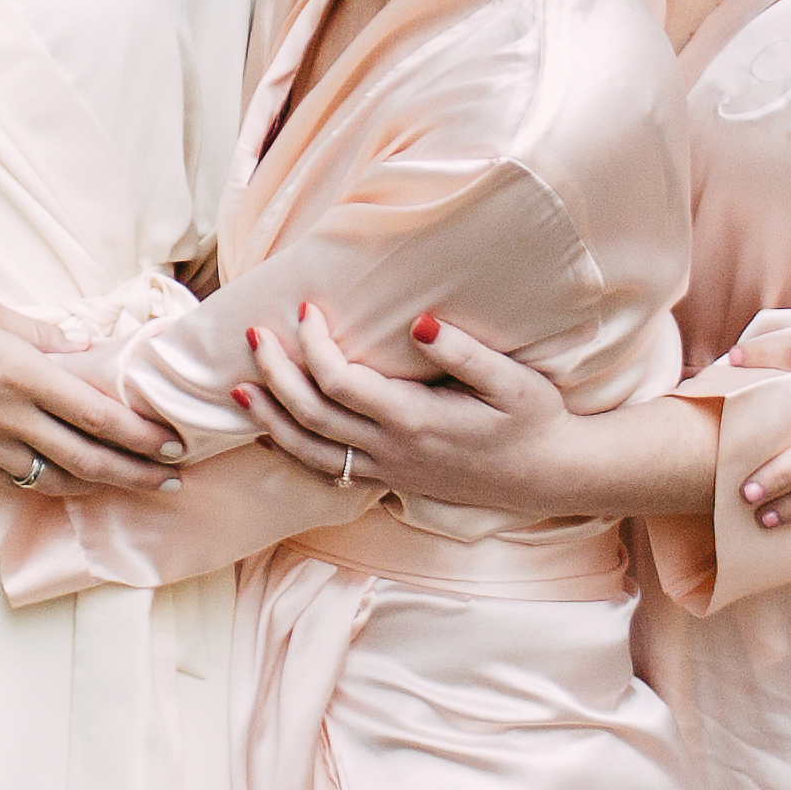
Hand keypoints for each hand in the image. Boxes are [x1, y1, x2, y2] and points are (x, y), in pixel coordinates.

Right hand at [0, 292, 178, 496]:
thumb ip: (39, 332)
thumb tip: (83, 345)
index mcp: (20, 373)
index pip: (96, 413)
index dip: (141, 433)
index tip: (173, 440)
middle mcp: (9, 417)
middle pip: (89, 457)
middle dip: (139, 471)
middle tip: (174, 478)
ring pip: (58, 479)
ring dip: (105, 487)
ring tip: (137, 487)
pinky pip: (20, 485)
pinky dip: (56, 490)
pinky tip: (76, 489)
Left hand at [241, 304, 631, 515]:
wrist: (551, 475)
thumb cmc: (535, 420)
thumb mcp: (513, 381)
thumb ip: (465, 353)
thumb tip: (420, 323)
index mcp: (416, 420)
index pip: (341, 381)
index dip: (313, 345)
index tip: (305, 309)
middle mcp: (393, 451)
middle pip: (312, 415)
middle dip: (275, 375)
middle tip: (253, 336)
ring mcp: (389, 471)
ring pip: (311, 451)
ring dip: (271, 418)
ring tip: (238, 389)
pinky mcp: (391, 480)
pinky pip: (328, 472)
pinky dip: (294, 451)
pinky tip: (275, 432)